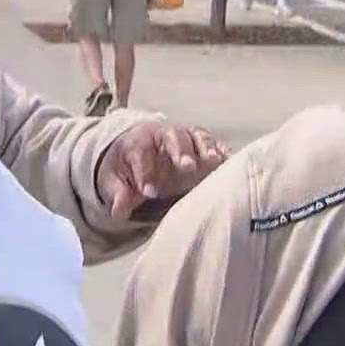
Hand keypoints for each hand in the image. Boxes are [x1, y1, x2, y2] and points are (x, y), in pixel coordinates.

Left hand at [96, 119, 226, 219]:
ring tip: (214, 162)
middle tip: (186, 166)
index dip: (144, 171)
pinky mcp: (202, 146)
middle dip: (180, 151)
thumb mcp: (114, 180)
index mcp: (138, 141)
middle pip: (172, 137)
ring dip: (205, 148)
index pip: (140, 153)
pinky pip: (214, 144)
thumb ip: (118, 194)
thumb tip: (118, 210)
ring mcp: (185, 138)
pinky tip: (230, 160)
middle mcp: (163, 135)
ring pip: (196, 137)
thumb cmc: (127, 167)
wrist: (139, 152)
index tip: (148, 191)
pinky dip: (222, 150)